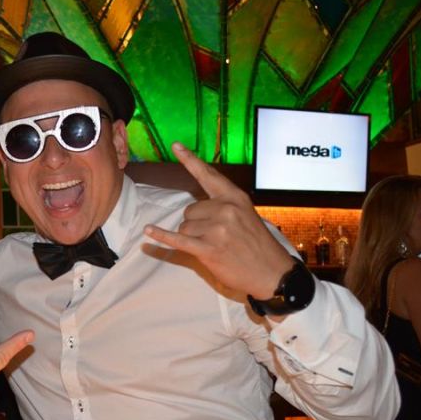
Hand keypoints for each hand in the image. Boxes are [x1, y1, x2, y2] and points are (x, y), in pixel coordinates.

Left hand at [144, 142, 293, 299]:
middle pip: (189, 210)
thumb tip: (195, 207)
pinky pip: (177, 240)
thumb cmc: (258, 245)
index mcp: (235, 198)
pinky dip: (161, 236)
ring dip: (193, 238)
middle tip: (217, 237)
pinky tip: (149, 231)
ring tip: (214, 247)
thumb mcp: (247, 215)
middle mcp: (225, 209)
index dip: (190, 160)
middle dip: (197, 224)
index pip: (208, 175)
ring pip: (184, 227)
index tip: (176, 146)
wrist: (271, 273)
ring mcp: (216, 230)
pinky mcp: (208, 249)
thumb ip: (224, 205)